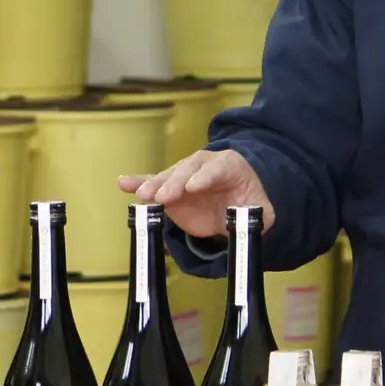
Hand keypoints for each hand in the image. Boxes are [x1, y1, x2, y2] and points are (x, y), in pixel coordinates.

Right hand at [117, 149, 272, 239]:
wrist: (233, 199)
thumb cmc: (246, 199)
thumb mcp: (262, 208)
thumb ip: (260, 214)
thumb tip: (251, 219)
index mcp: (227, 165)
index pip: (216, 168)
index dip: (204, 177)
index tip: (193, 187)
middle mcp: (202, 166)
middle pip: (187, 170)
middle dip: (174, 182)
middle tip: (163, 196)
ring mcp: (183, 176)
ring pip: (167, 176)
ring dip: (154, 185)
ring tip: (143, 194)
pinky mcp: (169, 189)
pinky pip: (152, 183)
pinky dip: (137, 182)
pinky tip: (123, 183)